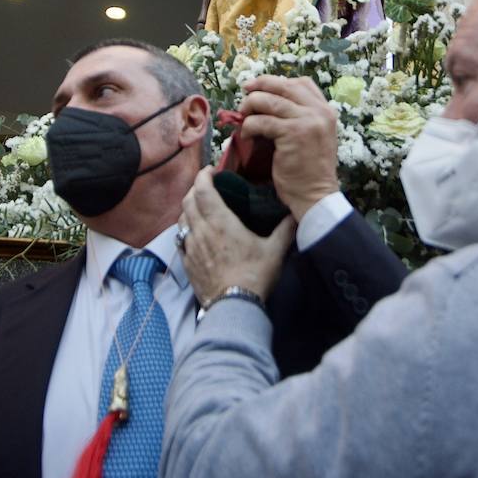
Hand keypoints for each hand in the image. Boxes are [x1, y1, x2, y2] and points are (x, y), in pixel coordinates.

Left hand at [180, 168, 294, 305]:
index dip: (203, 176)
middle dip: (195, 189)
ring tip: (200, 208)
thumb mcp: (275, 251)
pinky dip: (186, 230)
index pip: (203, 189)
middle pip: (188, 200)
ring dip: (189, 209)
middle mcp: (200, 230)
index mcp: (220, 221)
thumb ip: (285, 230)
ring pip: (182, 219)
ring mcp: (190, 247)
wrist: (233, 306)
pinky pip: (181, 239)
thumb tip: (296, 215)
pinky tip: (195, 234)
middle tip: (206, 186)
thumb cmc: (254, 275)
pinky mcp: (186, 263)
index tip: (210, 170)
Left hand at [239, 76, 338, 221]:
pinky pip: (261, 121)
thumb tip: (267, 100)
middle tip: (244, 95)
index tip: (259, 87)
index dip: (276, 82)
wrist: (315, 195)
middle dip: (259, 87)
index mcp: (325, 110)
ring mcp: (307, 121)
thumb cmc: (309, 169)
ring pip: (268, 100)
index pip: (301, 83)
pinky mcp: (292, 134)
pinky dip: (248, 126)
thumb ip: (300, 116)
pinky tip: (246, 135)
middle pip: (283, 86)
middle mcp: (319, 111)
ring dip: (250, 106)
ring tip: (243, 118)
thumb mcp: (313, 136)